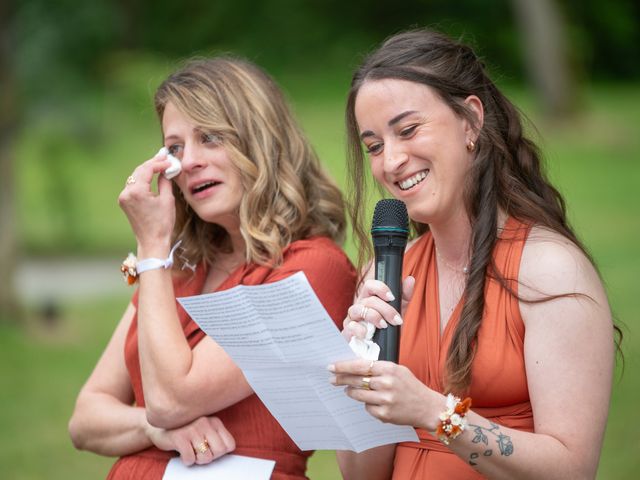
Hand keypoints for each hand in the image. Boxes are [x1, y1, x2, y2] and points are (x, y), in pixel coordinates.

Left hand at [118, 149, 175, 253]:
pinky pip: (133, 185)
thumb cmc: (162, 224)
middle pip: (139, 171)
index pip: (147, 169)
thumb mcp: (167, 200)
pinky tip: (151, 175)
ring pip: (135, 177)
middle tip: (164, 156)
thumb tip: (166, 171)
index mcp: (137, 192)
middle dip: (152, 164)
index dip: (159, 163)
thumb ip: (165, 181)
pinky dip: (142, 179)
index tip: (169, 160)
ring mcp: (124, 198)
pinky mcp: (124, 202)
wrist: (152, 241)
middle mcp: (127, 193)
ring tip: (159, 164)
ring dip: (147, 170)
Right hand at [146, 415, 235, 465]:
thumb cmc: (186, 433)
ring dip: (197, 459)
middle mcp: (206, 422)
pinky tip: (181, 451)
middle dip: (210, 457)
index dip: (220, 453)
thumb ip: (216, 438)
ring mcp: (193, 429)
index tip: (210, 450)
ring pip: (206, 457)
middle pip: (219, 452)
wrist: (159, 428)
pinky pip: (190, 459)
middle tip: (199, 452)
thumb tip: (226, 452)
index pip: (230, 445)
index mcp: (215, 422)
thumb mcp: (205, 431)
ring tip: (190, 450)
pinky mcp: (180, 437)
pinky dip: (186, 460)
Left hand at [329, 358, 443, 430]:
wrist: (427, 407)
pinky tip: (371, 402)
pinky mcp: (385, 414)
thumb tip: (354, 365)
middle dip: (341, 379)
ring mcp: (385, 400)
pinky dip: (367, 404)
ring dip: (351, 392)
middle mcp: (387, 384)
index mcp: (390, 369)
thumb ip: (379, 368)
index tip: (333, 366)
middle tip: (332, 379)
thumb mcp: (397, 370)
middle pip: (356, 380)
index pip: (361, 365)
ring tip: (348, 389)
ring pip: (358, 395)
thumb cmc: (410, 386)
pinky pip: (367, 408)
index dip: (344, 366)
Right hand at [341, 276, 414, 341]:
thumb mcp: (397, 311)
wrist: (377, 349)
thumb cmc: (385, 327)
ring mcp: (352, 318)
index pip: (370, 285)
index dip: (380, 288)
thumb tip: (410, 280)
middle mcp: (359, 306)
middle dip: (385, 309)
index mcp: (369, 298)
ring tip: (384, 326)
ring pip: (358, 310)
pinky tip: (367, 334)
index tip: (392, 297)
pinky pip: (350, 326)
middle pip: (368, 300)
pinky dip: (359, 329)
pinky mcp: (347, 331)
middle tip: (397, 319)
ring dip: (373, 317)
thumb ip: (403, 296)